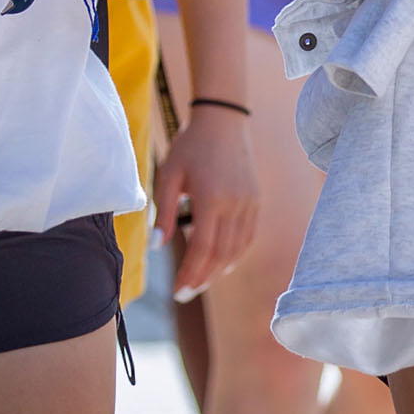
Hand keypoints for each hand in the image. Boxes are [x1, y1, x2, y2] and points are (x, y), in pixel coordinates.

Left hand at [153, 103, 260, 299]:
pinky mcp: (256, 202)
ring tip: (200, 282)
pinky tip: (220, 263)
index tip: (177, 291)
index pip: (202, 248)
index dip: (190, 273)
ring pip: (237, 249)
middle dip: (203, 278)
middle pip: (221, 254)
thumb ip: (163, 212)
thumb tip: (157, 246)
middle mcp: (235, 204)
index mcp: (212, 198)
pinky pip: (248, 237)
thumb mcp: (168, 175)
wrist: (222, 121)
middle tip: (185, 293)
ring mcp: (249, 203)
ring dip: (219, 270)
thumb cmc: (190, 147)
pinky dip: (234, 255)